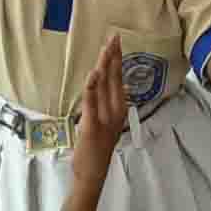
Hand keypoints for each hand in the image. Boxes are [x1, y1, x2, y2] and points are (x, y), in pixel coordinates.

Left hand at [80, 30, 135, 146]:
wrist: (93, 173)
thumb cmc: (97, 150)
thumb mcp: (109, 124)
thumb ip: (111, 105)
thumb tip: (119, 85)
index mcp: (119, 110)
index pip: (118, 79)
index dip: (117, 60)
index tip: (117, 43)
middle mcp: (115, 112)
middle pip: (114, 78)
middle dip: (113, 56)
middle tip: (114, 37)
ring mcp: (104, 119)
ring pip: (105, 86)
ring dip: (105, 65)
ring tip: (106, 48)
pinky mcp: (90, 126)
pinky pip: (91, 103)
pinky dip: (92, 88)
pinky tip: (93, 74)